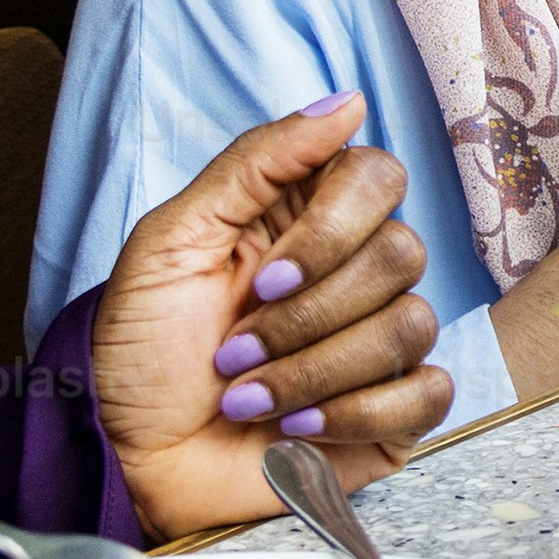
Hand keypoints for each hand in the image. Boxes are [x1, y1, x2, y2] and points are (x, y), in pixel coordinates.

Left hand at [90, 91, 452, 532]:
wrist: (128, 458)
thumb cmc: (140, 351)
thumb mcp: (172, 240)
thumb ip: (257, 161)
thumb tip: (346, 100)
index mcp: (305, 220)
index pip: (379, 178)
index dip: (332, 230)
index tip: (262, 278)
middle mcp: (353, 274)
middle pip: (403, 254)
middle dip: (307, 316)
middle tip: (235, 351)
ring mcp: (379, 345)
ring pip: (411, 327)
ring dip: (314, 372)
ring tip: (248, 398)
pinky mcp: (394, 413)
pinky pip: (430, 396)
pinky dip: (358, 414)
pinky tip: (298, 431)